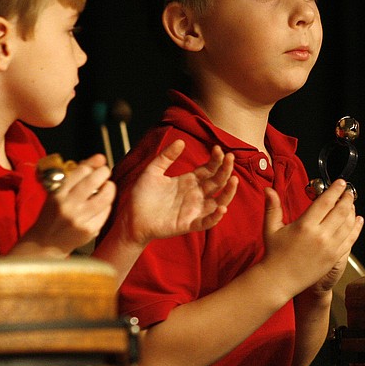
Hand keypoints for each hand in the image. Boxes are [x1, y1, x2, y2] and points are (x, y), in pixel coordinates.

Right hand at [17, 153, 115, 256]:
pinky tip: (102, 204)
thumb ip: (77, 173)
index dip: (92, 165)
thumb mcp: (57, 191)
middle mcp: (67, 205)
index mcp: (57, 193)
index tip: (96, 166)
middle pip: (94, 181)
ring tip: (107, 187)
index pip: (81, 171)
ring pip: (105, 197)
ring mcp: (79, 219)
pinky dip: (107, 205)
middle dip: (104, 172)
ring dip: (110, 188)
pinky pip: (106, 211)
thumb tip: (100, 158)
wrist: (46, 243)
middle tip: (105, 173)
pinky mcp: (89, 230)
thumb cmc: (53, 213)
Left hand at [121, 140, 237, 244]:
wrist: (131, 218)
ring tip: (233, 180)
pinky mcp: (188, 224)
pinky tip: (222, 208)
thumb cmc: (141, 196)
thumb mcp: (152, 171)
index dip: (216, 159)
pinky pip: (206, 222)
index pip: (209, 169)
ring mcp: (193, 210)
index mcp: (189, 181)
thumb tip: (181, 141)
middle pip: (217, 182)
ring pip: (219, 202)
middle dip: (226, 170)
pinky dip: (216, 217)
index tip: (217, 148)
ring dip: (228, 192)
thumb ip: (166, 156)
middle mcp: (195, 195)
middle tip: (230, 157)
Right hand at [262, 179, 362, 298]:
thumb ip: (272, 206)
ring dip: (352, 211)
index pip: (325, 202)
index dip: (335, 190)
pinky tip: (358, 221)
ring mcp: (329, 248)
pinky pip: (350, 240)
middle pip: (340, 211)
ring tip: (352, 203)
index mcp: (305, 225)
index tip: (341, 182)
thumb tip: (268, 189)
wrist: (279, 280)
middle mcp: (320, 235)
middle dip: (347, 198)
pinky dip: (356, 229)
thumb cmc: (274, 254)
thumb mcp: (271, 228)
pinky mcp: (334, 258)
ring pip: (347, 225)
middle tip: (349, 191)